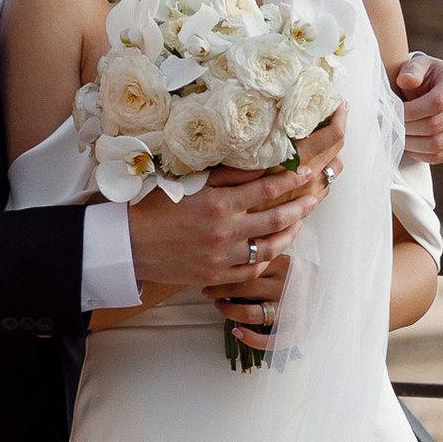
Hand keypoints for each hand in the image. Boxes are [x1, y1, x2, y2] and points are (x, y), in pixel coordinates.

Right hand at [125, 147, 328, 299]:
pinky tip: (274, 248)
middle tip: (314, 197)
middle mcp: (224, 232)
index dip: (290, 180)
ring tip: (298, 223)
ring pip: (269, 248)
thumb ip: (226, 175)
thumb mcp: (189, 182)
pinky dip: (267, 259)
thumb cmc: (155, 207)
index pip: (266, 190)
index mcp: (218, 204)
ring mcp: (221, 257)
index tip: (304, 171)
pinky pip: (251, 270)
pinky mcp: (215, 276)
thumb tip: (259, 165)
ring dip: (289, 234)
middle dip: (300, 207)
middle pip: (276, 220)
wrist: (128, 244)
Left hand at [393, 48, 442, 166]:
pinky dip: (421, 154)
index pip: (437, 103)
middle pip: (436, 126)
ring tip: (398, 136)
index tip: (395, 112)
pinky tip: (409, 146)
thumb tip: (405, 80)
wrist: (438, 88)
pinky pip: (442, 156)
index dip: (412, 111)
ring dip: (412, 144)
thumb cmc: (425, 76)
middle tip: (392, 126)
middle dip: (409, 128)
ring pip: (438, 145)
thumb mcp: (418, 65)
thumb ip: (411, 70)